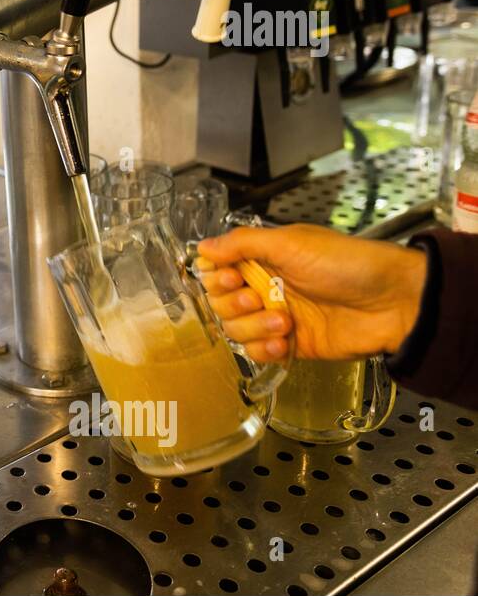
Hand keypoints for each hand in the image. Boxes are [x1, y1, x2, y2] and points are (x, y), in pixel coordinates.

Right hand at [196, 224, 426, 363]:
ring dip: (253, 327)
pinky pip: (256, 352)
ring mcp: (275, 317)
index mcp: (263, 258)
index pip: (217, 270)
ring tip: (285, 322)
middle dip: (233, 303)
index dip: (216, 277)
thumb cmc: (347, 264)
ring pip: (236, 329)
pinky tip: (284, 341)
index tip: (230, 277)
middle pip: (219, 302)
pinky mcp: (290, 345)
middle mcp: (264, 287)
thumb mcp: (291, 243)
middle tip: (255, 299)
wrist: (392, 303)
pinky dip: (264, 349)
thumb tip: (202, 247)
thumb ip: (243, 243)